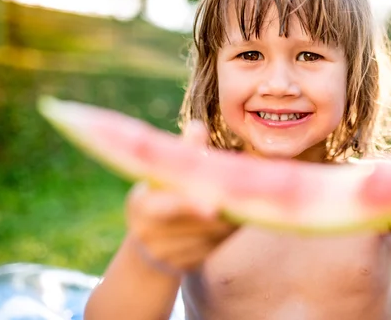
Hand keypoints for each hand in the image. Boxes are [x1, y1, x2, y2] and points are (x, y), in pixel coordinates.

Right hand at [125, 120, 235, 276]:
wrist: (146, 253)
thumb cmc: (159, 199)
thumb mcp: (162, 176)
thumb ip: (182, 153)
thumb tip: (198, 126)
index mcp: (143, 205)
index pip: (166, 207)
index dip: (189, 206)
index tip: (213, 207)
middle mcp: (151, 233)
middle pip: (196, 223)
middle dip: (222, 212)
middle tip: (244, 197)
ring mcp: (169, 253)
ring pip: (212, 236)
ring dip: (231, 219)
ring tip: (247, 200)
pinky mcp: (188, 264)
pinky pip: (216, 246)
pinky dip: (230, 231)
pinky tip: (239, 216)